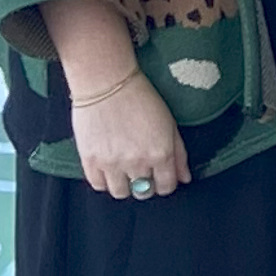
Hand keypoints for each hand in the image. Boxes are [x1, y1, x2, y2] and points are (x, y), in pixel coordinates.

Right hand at [72, 73, 188, 199]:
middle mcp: (137, 163)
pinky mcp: (90, 160)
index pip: (166, 187)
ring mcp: (112, 163)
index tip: (161, 177)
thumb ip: (178, 154)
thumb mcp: (169, 124)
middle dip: (146, 185)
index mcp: (160, 154)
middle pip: (143, 192)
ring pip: (121, 193)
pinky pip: (98, 184)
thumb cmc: (142, 99)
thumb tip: (184, 179)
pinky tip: (108, 168)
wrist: (107, 83)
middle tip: (142, 173)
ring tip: (124, 171)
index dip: (165, 184)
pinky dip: (104, 180)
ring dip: (125, 185)